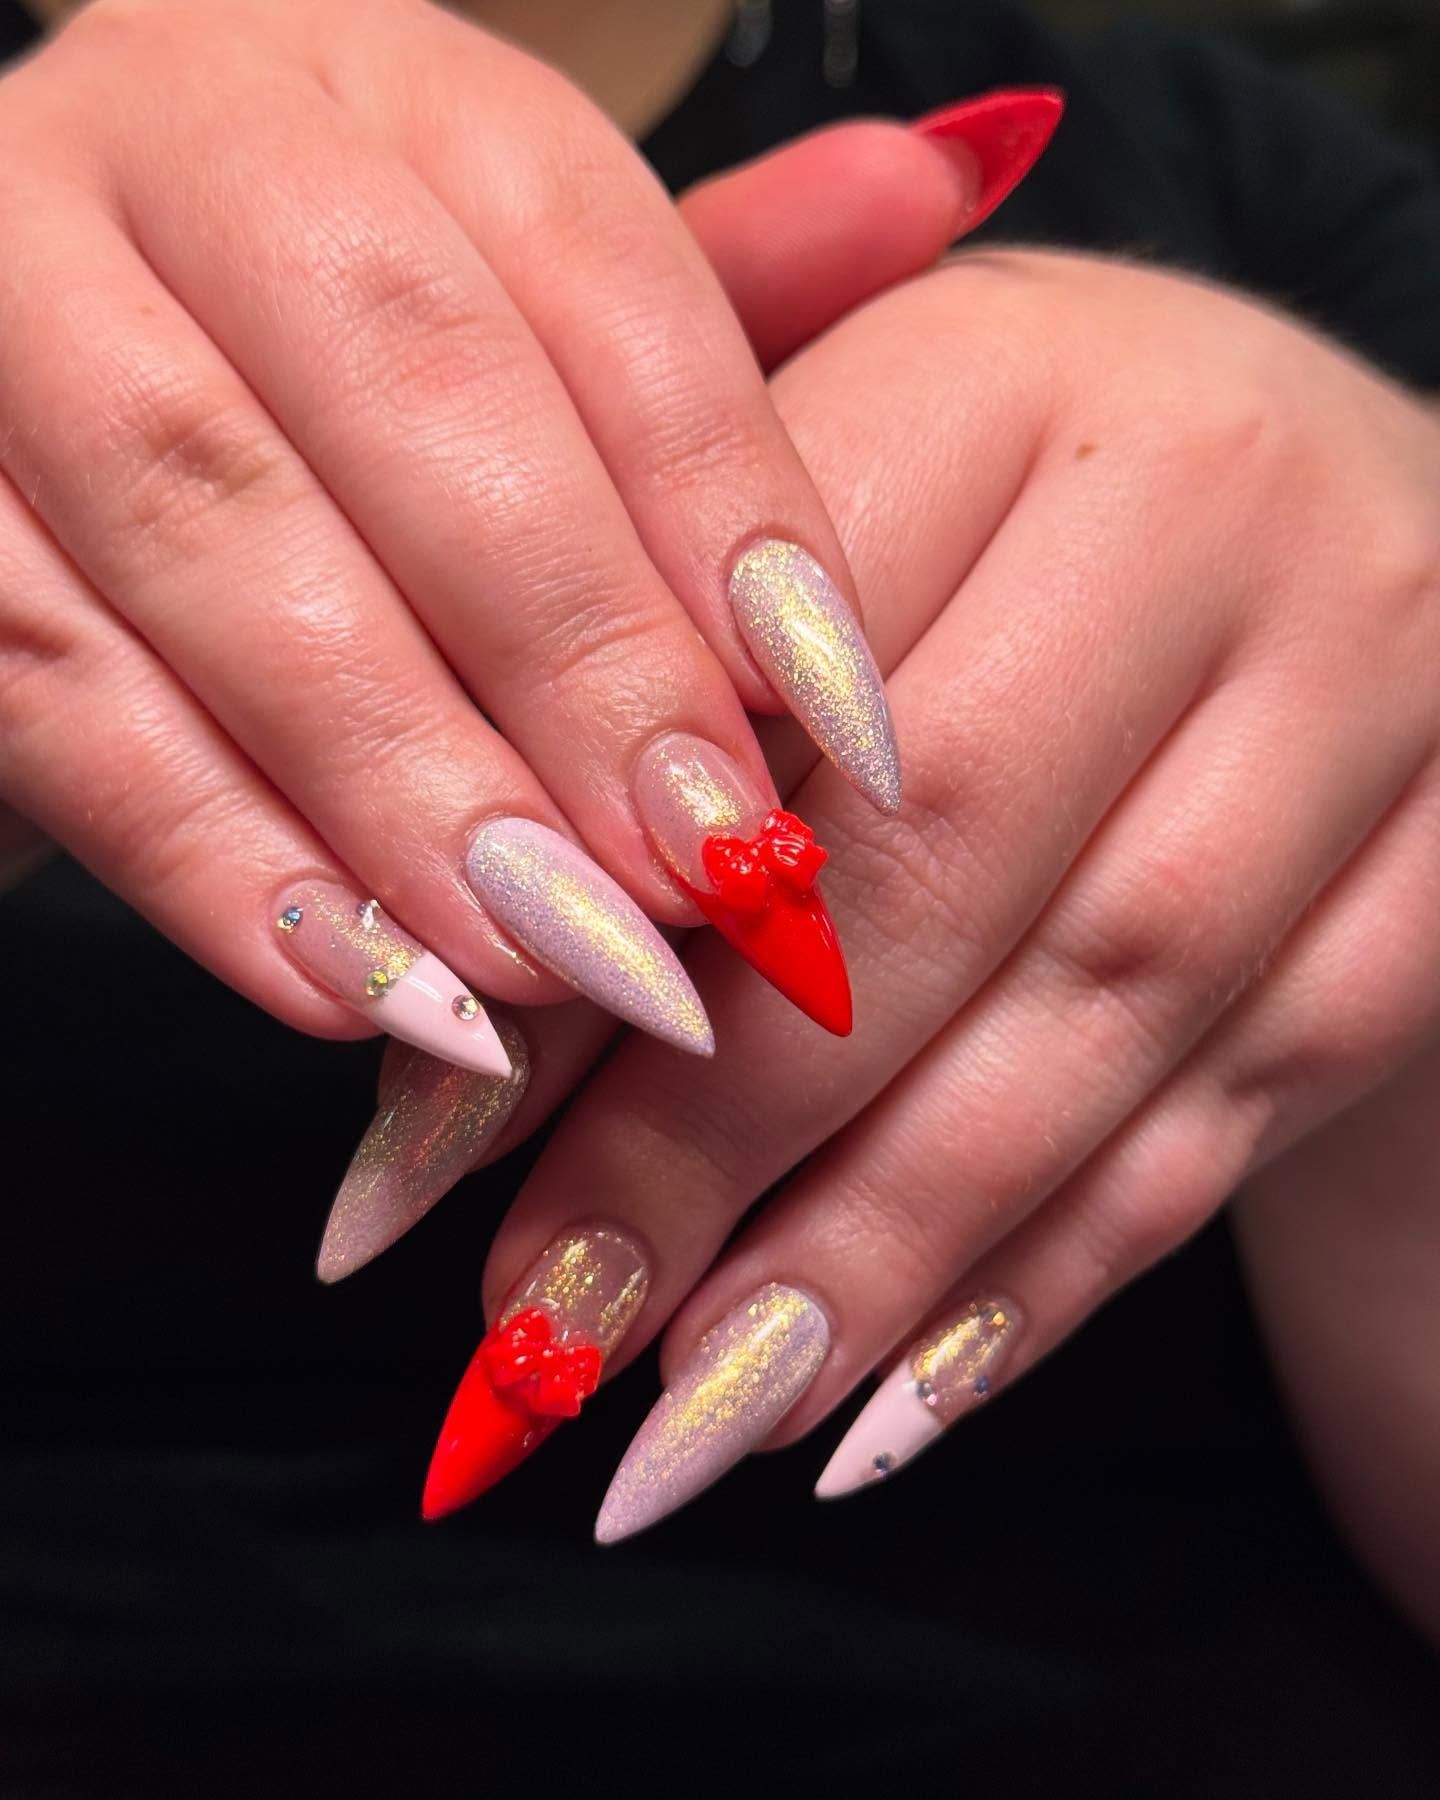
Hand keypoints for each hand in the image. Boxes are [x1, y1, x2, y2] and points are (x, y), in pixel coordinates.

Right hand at [0, 0, 992, 1068]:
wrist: (25, 388)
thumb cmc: (326, 379)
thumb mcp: (517, 309)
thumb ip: (707, 289)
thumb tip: (945, 179)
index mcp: (381, 82)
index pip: (597, 264)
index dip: (726, 504)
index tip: (833, 716)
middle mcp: (180, 140)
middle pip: (409, 382)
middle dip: (574, 652)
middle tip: (699, 867)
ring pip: (208, 528)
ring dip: (400, 774)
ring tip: (548, 956)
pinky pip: (41, 681)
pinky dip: (209, 852)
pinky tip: (357, 985)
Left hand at [426, 250, 1439, 1528]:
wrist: (1330, 530)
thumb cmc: (999, 534)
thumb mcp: (813, 549)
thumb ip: (625, 747)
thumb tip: (432, 1077)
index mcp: (994, 376)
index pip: (760, 683)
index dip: (599, 944)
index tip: (425, 1169)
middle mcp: (1207, 505)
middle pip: (930, 863)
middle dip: (716, 1140)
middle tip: (548, 1332)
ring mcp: (1366, 689)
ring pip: (1100, 1016)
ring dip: (875, 1252)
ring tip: (690, 1420)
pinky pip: (1239, 1104)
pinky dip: (1048, 1276)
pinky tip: (886, 1403)